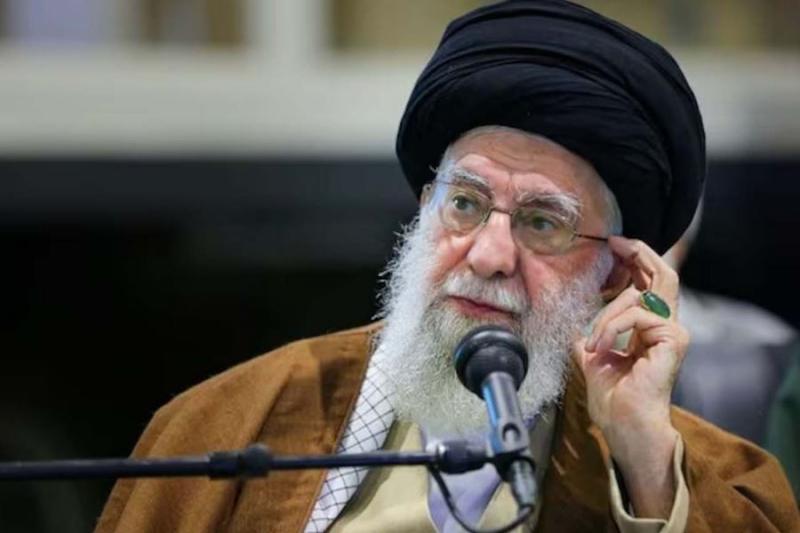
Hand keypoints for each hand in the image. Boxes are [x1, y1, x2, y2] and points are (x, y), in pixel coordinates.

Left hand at [573, 236, 688, 518]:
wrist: (624, 425)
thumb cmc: (614, 401)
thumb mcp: (595, 361)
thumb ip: (593, 341)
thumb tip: (578, 333)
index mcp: (649, 331)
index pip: (649, 285)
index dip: (636, 260)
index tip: (614, 245)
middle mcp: (666, 327)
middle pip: (664, 275)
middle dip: (640, 253)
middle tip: (616, 242)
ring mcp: (672, 332)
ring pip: (638, 297)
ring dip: (607, 316)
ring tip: (594, 344)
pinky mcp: (673, 339)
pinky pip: (637, 316)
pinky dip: (612, 328)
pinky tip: (602, 349)